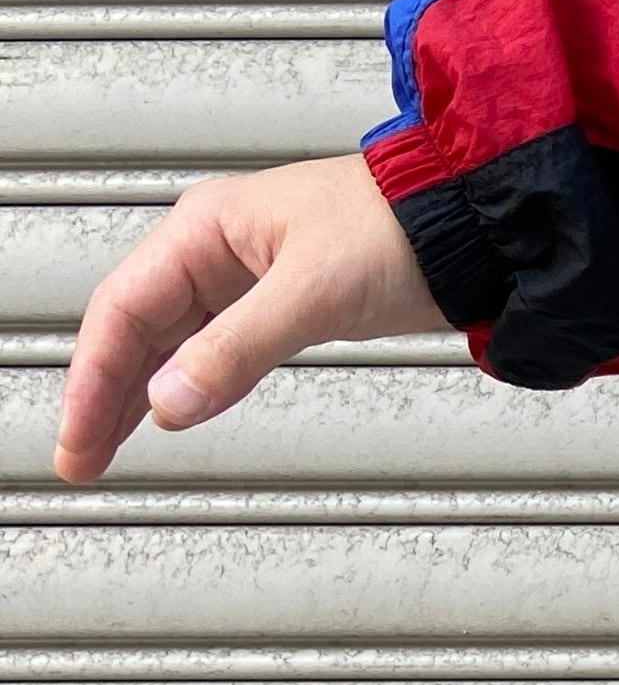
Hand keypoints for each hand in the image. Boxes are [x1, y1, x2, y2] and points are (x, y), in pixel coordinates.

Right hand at [54, 155, 447, 483]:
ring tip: (108, 447)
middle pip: (136, 330)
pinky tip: (175, 411)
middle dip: (105, 395)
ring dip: (140, 394)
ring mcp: (251, 278)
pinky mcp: (287, 304)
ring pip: (173, 343)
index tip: (80, 439)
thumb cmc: (404, 227)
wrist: (473, 225)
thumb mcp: (313, 293)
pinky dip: (192, 383)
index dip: (93, 381)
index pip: (122, 311)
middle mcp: (218, 250)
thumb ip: (238, 350)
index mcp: (206, 230)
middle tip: (82, 459)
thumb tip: (170, 401)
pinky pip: (217, 349)